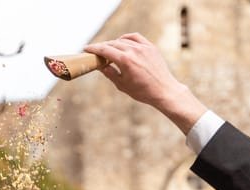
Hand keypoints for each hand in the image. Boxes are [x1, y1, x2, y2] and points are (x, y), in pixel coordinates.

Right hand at [85, 33, 205, 131]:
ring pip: (123, 40)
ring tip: (108, 50)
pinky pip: (135, 37)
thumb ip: (110, 73)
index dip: (94, 49)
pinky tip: (122, 42)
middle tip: (95, 51)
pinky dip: (126, 38)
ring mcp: (143, 47)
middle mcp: (134, 50)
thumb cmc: (142, 91)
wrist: (163, 90)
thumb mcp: (122, 85)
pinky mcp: (150, 47)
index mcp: (125, 60)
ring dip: (113, 43)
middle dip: (102, 47)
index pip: (105, 50)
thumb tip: (101, 66)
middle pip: (113, 44)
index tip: (86, 49)